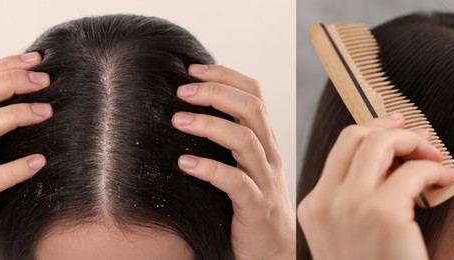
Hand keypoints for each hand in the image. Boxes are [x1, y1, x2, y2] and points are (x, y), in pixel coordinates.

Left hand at [173, 64, 294, 259]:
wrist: (275, 249)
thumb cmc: (252, 204)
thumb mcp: (245, 164)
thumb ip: (229, 139)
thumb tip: (190, 110)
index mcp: (265, 140)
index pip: (254, 94)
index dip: (226, 75)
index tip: (193, 70)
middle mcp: (268, 155)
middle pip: (251, 108)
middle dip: (215, 93)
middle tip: (182, 91)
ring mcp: (264, 180)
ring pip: (244, 140)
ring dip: (209, 125)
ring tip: (178, 121)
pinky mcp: (255, 206)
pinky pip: (235, 182)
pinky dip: (208, 169)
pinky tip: (184, 165)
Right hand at [297, 115, 453, 259]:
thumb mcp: (350, 237)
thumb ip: (356, 203)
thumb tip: (389, 163)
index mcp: (314, 209)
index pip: (340, 149)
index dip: (371, 132)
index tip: (396, 130)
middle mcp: (326, 203)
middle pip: (356, 136)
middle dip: (392, 129)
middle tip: (420, 136)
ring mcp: (351, 206)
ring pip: (381, 142)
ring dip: (415, 143)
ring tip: (435, 159)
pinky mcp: (384, 214)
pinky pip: (414, 170)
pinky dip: (435, 169)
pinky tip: (445, 181)